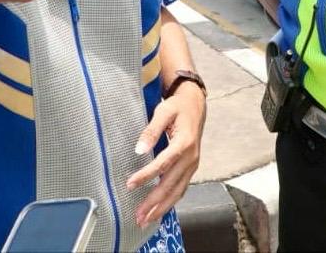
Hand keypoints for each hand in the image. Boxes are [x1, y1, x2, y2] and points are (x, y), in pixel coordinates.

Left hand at [126, 82, 206, 226]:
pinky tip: (158, 211)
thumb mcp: (164, 112)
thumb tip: (139, 150)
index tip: (130, 184)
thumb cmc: (178, 108)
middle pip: (171, 184)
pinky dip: (170, 202)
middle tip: (138, 215)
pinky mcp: (190, 168)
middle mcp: (191, 157)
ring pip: (178, 191)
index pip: (163, 163)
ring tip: (145, 220)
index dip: (146, 175)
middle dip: (154, 202)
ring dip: (162, 207)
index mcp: (184, 143)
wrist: (195, 106)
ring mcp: (193, 165)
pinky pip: (181, 189)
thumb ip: (151, 131)